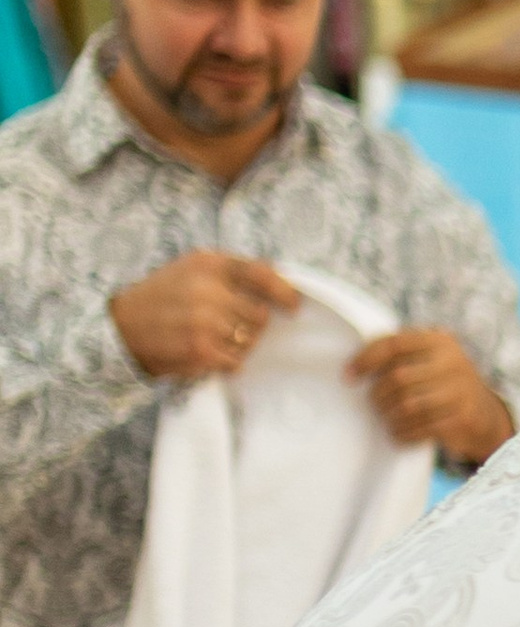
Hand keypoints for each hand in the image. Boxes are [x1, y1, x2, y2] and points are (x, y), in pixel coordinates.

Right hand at [108, 252, 300, 379]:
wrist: (120, 328)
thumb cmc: (160, 298)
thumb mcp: (189, 270)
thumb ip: (229, 273)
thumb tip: (277, 279)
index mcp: (208, 264)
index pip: (261, 274)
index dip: (284, 291)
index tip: (294, 304)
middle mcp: (208, 290)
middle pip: (261, 315)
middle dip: (252, 324)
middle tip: (228, 327)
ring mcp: (205, 321)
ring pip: (250, 340)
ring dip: (239, 345)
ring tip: (212, 339)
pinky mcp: (201, 350)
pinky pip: (236, 362)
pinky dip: (226, 362)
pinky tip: (207, 354)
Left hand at [347, 327, 513, 462]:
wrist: (485, 414)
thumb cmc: (443, 384)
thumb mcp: (430, 360)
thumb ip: (401, 355)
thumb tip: (354, 367)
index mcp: (440, 341)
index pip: (394, 345)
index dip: (366, 360)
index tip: (348, 376)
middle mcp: (453, 362)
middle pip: (399, 378)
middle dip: (379, 394)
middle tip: (374, 404)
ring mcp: (460, 392)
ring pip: (409, 406)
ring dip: (390, 416)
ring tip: (386, 419)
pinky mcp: (463, 419)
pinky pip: (422, 428)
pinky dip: (404, 433)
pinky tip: (399, 433)